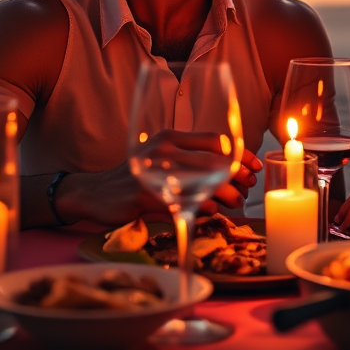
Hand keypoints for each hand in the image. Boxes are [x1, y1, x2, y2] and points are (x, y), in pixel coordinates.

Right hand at [59, 132, 261, 226]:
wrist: (93, 192)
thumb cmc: (137, 177)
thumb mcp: (163, 159)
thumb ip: (190, 160)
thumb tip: (233, 174)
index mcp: (170, 138)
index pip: (214, 141)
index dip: (240, 154)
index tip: (256, 167)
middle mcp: (162, 150)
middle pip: (211, 162)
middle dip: (237, 176)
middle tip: (248, 188)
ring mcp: (151, 173)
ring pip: (199, 182)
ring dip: (224, 194)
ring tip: (235, 202)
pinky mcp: (142, 195)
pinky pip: (178, 202)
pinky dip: (200, 207)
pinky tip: (212, 211)